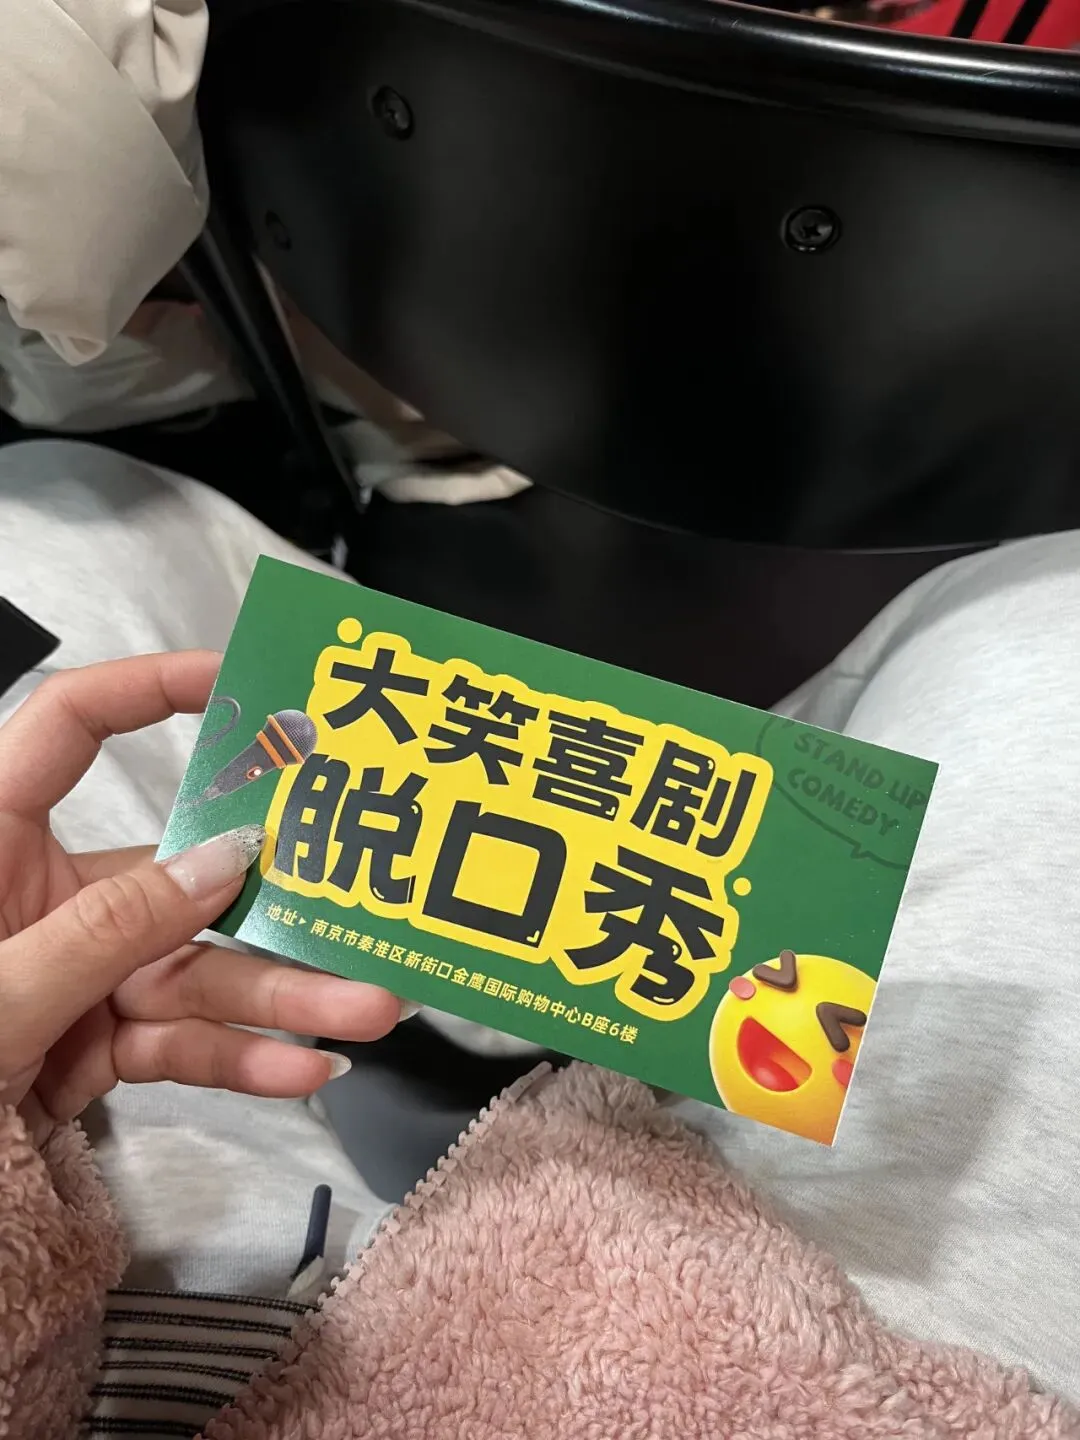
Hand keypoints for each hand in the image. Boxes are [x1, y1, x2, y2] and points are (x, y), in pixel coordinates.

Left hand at [0, 651, 400, 1143]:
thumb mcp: (2, 989)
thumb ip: (111, 927)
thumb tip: (225, 861)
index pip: (71, 725)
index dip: (152, 687)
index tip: (241, 686)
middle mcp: (45, 893)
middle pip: (174, 878)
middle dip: (272, 908)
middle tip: (357, 904)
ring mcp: (78, 971)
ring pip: (195, 971)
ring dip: (281, 998)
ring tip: (364, 1010)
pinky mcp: (95, 1042)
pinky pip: (178, 1041)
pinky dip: (238, 1059)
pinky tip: (299, 1070)